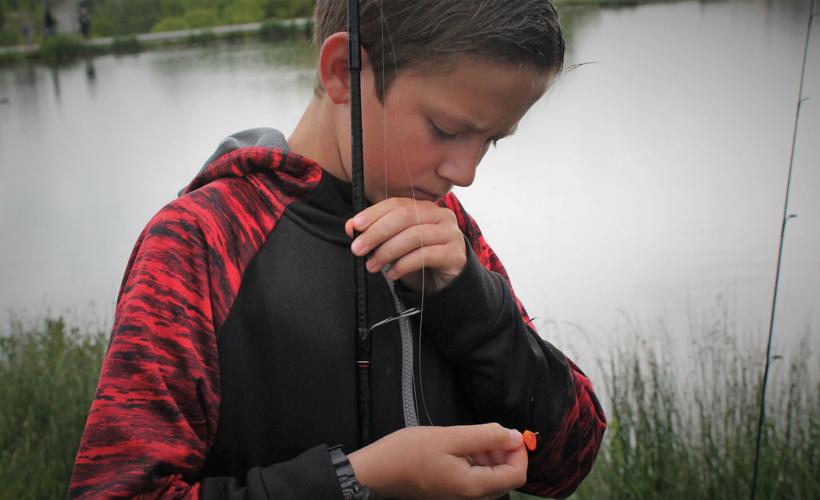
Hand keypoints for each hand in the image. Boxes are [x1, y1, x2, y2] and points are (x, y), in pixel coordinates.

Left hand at [345, 198, 466, 291]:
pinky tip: (392, 273)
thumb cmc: (419, 260)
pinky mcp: (455, 254)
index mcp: (425, 208)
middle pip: (405, 217)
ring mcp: (451, 234)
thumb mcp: (396, 245)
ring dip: (387, 251)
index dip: (374, 213)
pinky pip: (426, 256)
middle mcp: (441, 216)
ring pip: (414, 236)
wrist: (447, 282)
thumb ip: (376, 233)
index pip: (397, 204)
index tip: (355, 226)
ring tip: (372, 265)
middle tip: (358, 249)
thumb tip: (351, 227)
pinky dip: (404, 265)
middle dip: (377, 232)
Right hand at [348, 423, 527, 498]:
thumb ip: (486, 436)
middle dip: (502, 452)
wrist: (376, 472)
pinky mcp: (451, 493)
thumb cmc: (408, 453)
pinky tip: (458, 448)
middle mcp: (470, 498)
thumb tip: (515, 436)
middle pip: (505, 477)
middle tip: (484, 433)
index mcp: (473, 486)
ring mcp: (459, 498)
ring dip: (488, 456)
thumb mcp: (450, 437)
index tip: (507, 432)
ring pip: (490, 478)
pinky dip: (474, 461)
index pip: (516, 475)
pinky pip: (474, 479)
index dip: (518, 452)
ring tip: (467, 438)